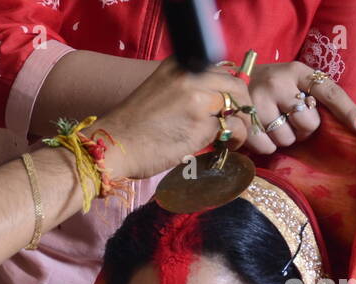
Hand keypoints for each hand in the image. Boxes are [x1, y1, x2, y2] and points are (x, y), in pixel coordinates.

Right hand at [98, 58, 253, 179]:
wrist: (113, 146)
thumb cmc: (132, 128)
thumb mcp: (161, 93)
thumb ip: (189, 91)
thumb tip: (220, 104)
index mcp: (180, 64)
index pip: (222, 71)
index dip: (231, 92)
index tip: (231, 108)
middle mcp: (191, 75)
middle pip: (235, 86)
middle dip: (243, 106)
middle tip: (239, 125)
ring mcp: (198, 98)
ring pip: (237, 107)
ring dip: (240, 124)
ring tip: (233, 139)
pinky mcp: (202, 123)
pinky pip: (232, 128)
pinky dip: (234, 139)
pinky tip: (225, 147)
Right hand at [242, 63, 355, 154]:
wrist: (229, 84)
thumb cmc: (272, 89)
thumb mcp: (294, 83)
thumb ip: (315, 97)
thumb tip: (353, 127)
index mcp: (298, 71)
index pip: (329, 92)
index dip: (347, 110)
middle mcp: (279, 83)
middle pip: (308, 123)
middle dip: (303, 129)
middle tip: (292, 122)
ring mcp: (258, 100)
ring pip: (287, 138)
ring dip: (284, 139)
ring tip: (274, 127)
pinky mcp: (243, 119)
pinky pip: (267, 147)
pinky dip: (267, 147)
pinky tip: (261, 134)